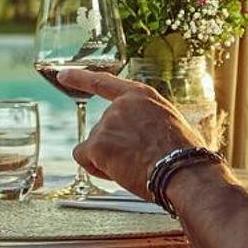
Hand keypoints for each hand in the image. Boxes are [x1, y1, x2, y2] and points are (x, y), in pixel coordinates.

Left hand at [57, 68, 207, 199]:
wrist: (184, 171)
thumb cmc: (184, 155)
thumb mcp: (169, 124)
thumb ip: (146, 121)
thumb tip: (141, 137)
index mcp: (141, 97)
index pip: (104, 83)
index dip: (81, 78)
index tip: (63, 75)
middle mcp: (121, 105)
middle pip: (103, 130)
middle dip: (115, 148)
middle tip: (139, 161)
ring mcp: (108, 123)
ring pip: (95, 147)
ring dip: (109, 160)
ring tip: (136, 168)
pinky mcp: (98, 144)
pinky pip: (84, 158)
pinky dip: (96, 169)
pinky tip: (119, 172)